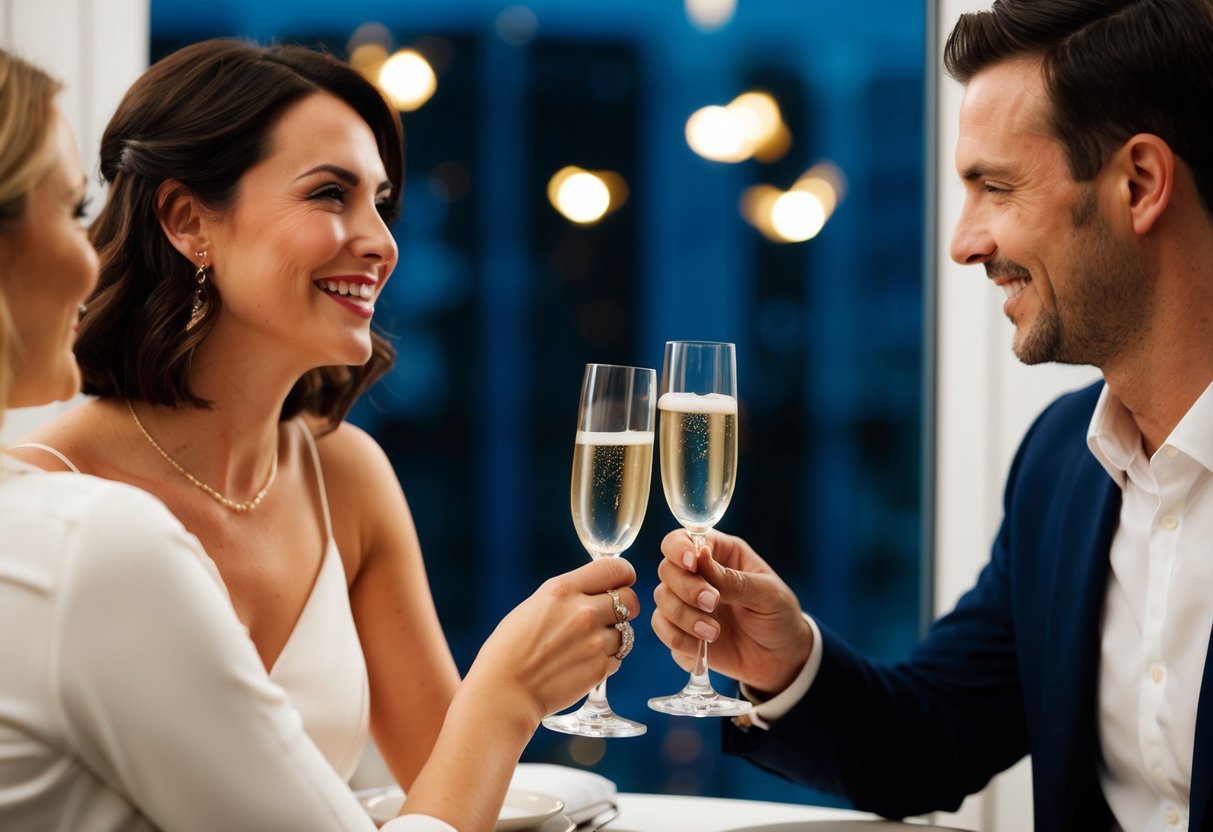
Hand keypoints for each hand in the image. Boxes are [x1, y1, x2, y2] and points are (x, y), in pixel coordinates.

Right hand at [465, 556, 638, 727]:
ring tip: (585, 646)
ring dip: (612, 637)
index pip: (615, 568)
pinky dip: (605, 660)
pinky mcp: (599, 668)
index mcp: (562, 590)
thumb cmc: (510, 648)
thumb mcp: (535, 605)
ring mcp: (594, 641)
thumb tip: (598, 590)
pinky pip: (617, 657)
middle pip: (631, 599)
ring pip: (626, 631)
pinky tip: (581, 664)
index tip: (622, 582)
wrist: (504, 691)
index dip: (624, 574)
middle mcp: (583, 611)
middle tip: (609, 617)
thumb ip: (568, 595)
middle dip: (624, 607)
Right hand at [651, 529, 811, 696]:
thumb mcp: (766, 594)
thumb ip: (732, 579)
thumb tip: (700, 555)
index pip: (683, 539)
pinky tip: (703, 646)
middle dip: (686, 587)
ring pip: (661, 599)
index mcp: (720, 553)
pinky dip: (679, 638)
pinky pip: (663, 630)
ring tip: (714, 632)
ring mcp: (687, 604)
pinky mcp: (681, 632)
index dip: (679, 548)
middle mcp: (697, 575)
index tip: (691, 563)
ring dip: (683, 616)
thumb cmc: (779, 615)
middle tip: (713, 602)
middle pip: (667, 569)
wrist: (782, 659)